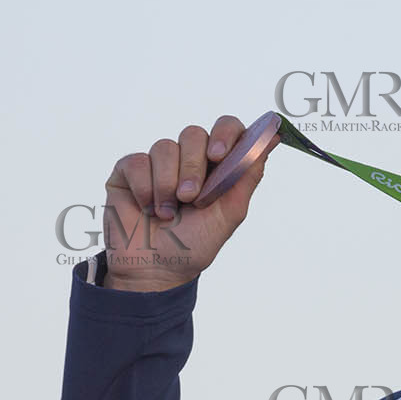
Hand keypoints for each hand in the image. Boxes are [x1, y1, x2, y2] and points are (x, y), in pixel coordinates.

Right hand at [100, 115, 269, 290]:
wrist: (155, 270)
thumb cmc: (194, 245)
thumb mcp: (230, 213)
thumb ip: (247, 176)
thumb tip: (270, 139)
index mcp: (216, 167)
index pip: (226, 129)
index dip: (225, 133)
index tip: (219, 155)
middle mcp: (187, 160)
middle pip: (194, 134)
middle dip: (193, 167)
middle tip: (189, 198)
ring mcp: (158, 164)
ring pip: (165, 147)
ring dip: (167, 183)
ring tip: (167, 213)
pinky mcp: (129, 170)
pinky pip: (137, 161)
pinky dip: (145, 188)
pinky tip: (148, 208)